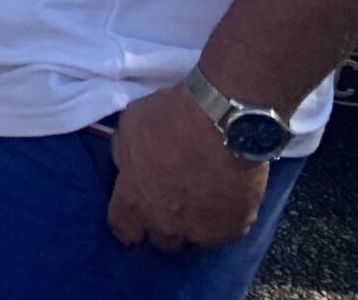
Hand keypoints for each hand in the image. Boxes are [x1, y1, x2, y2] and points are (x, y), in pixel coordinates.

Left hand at [107, 84, 269, 251]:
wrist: (225, 121)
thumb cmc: (171, 118)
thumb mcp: (130, 124)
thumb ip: (124, 152)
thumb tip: (128, 164)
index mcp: (135, 201)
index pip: (123, 228)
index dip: (128, 222)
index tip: (135, 214)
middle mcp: (165, 224)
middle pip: (161, 239)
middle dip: (163, 223)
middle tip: (172, 200)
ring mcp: (201, 231)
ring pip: (194, 238)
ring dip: (194, 222)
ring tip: (203, 198)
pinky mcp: (234, 229)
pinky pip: (224, 231)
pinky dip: (223, 218)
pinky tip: (226, 198)